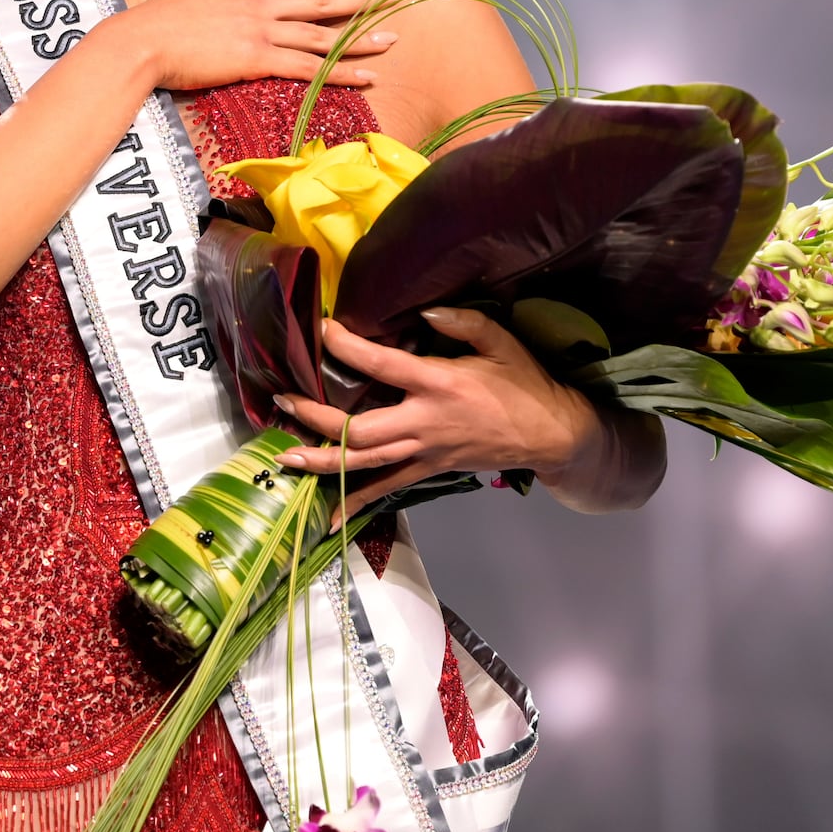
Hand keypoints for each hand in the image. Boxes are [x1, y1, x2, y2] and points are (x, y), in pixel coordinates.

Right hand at [102, 0, 393, 91]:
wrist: (142, 40)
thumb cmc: (156, 18)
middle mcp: (260, 2)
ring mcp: (261, 29)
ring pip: (322, 32)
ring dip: (361, 37)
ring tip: (390, 40)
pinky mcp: (258, 58)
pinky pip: (309, 66)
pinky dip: (341, 72)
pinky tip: (365, 76)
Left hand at [272, 308, 610, 520]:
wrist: (550, 435)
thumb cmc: (524, 383)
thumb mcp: (500, 342)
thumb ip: (461, 322)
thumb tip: (422, 314)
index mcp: (439, 385)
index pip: (382, 366)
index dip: (347, 348)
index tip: (320, 331)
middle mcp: (424, 423)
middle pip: (360, 427)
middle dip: (316, 417)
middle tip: (281, 399)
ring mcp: (424, 452)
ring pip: (365, 463)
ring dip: (322, 460)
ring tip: (284, 456)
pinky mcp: (428, 471)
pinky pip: (386, 489)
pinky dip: (355, 503)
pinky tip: (327, 517)